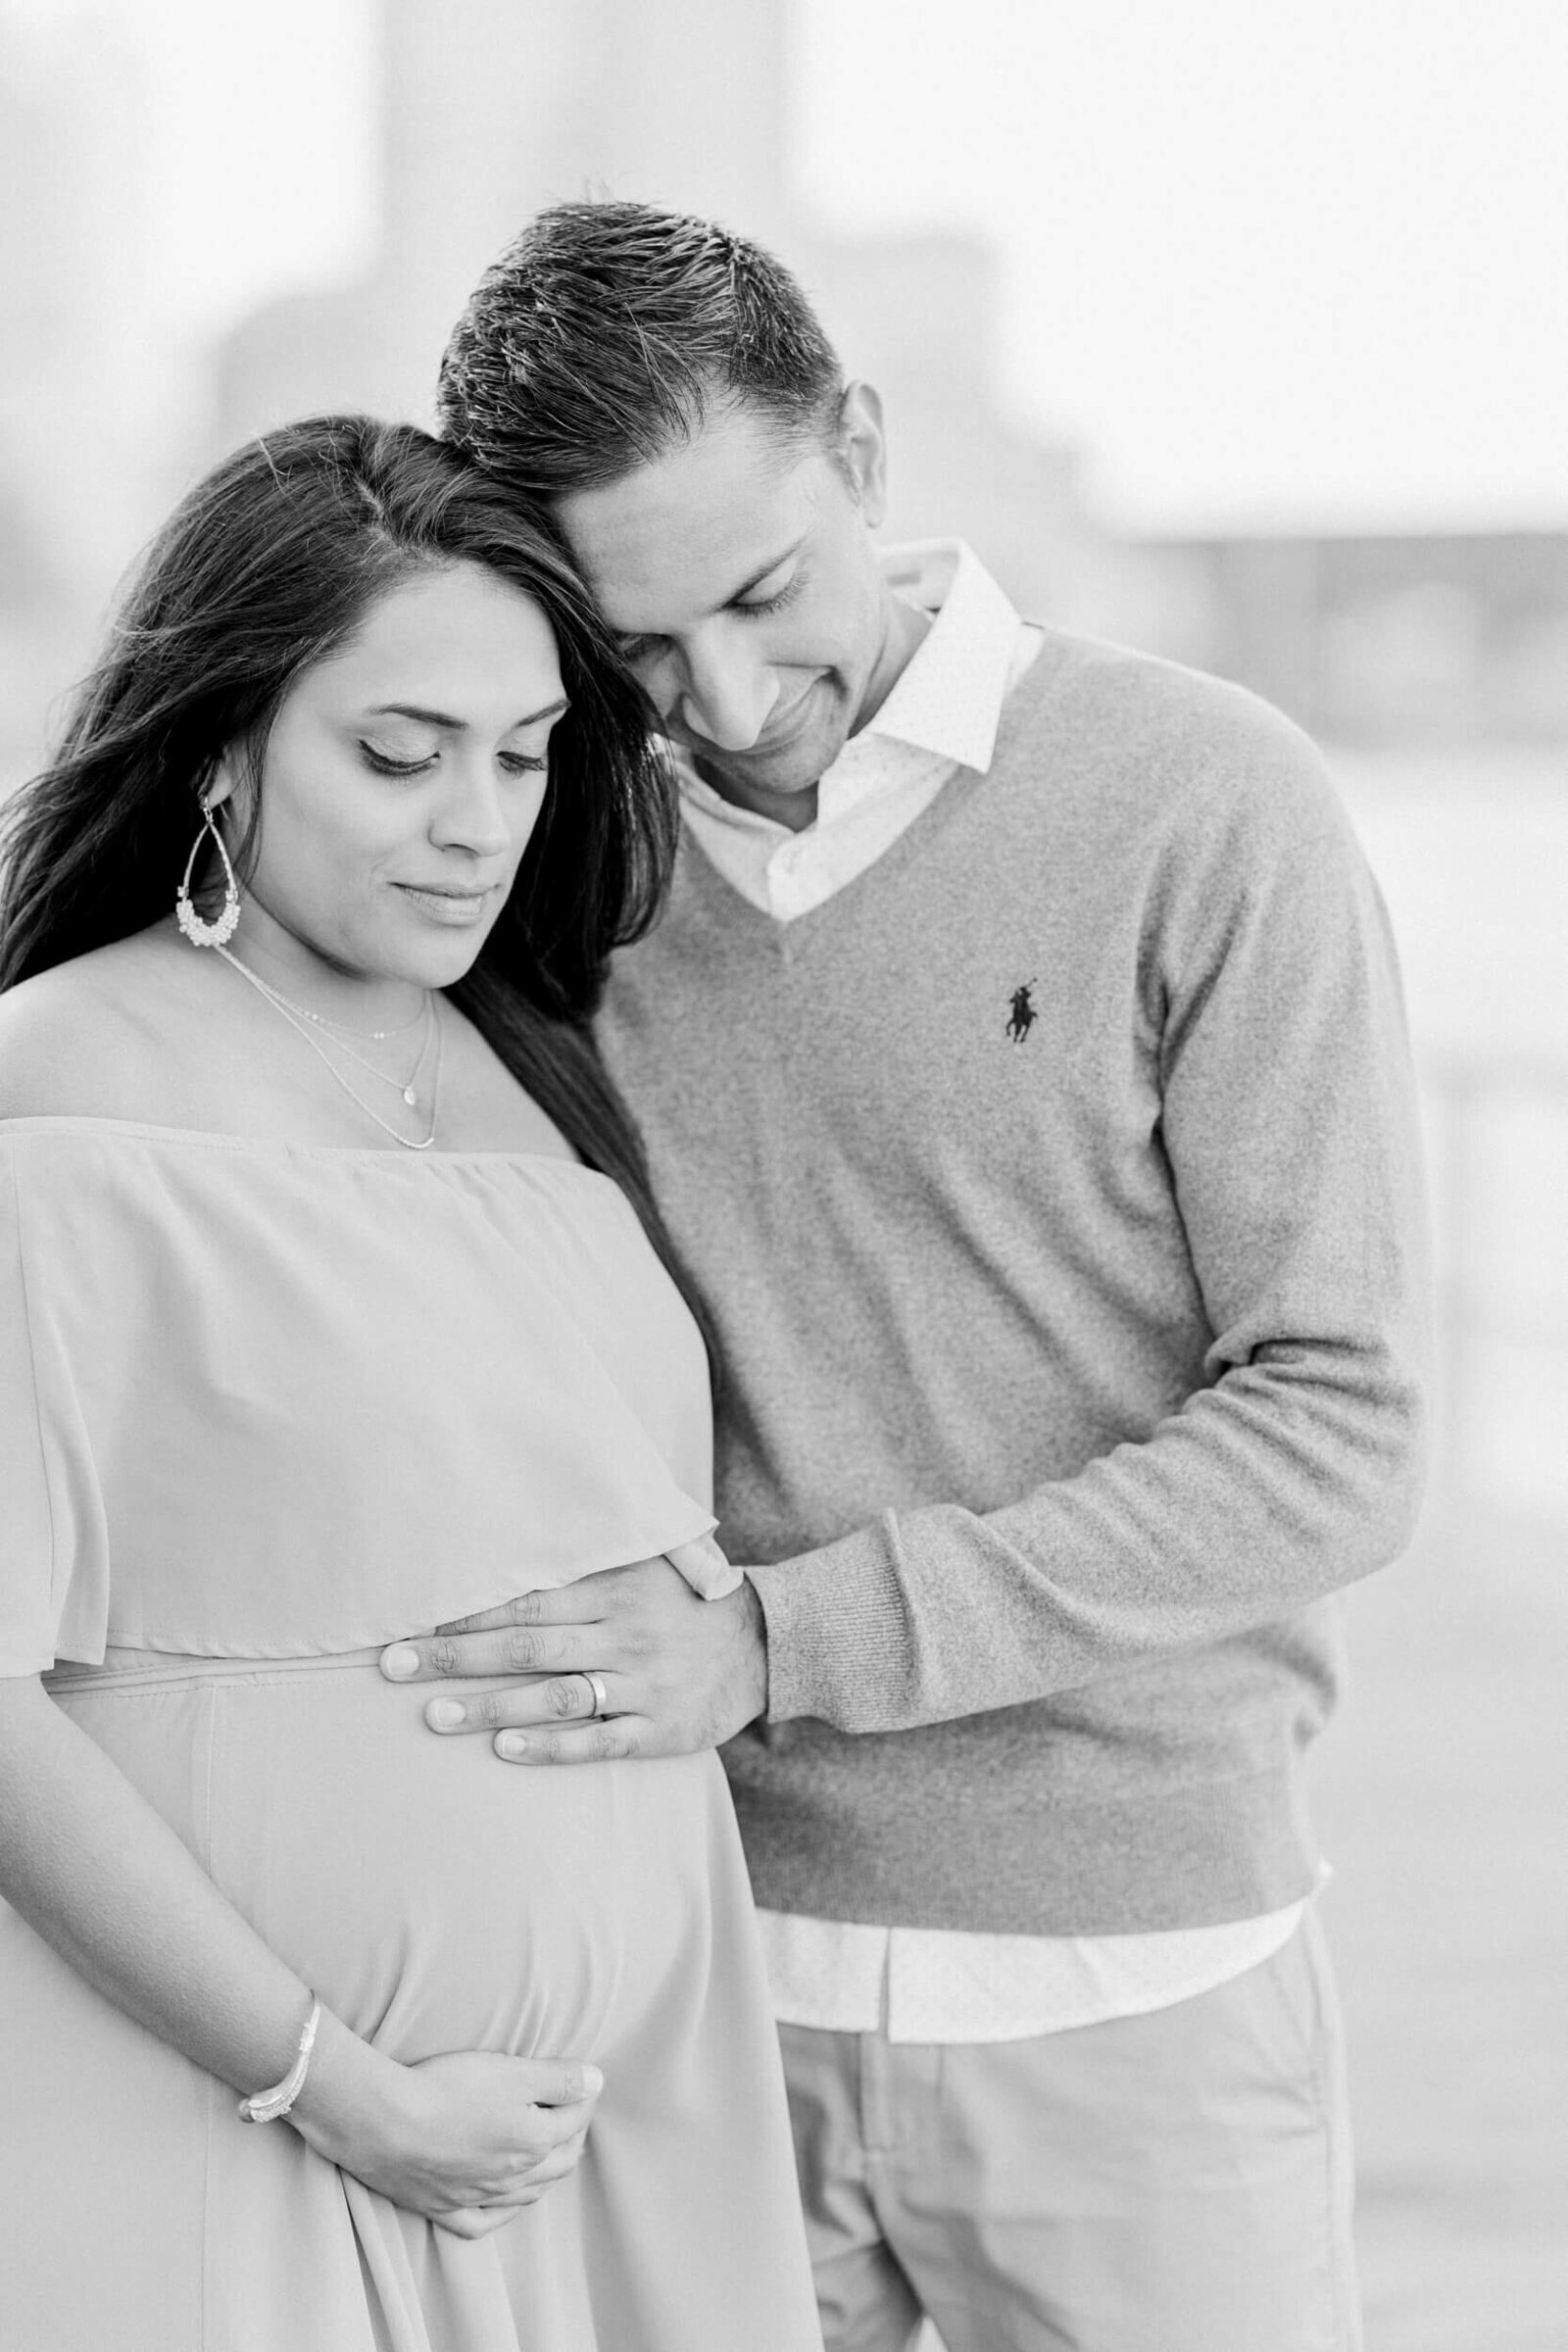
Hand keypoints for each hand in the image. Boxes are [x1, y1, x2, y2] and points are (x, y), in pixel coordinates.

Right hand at [292, 2018, 602, 2237]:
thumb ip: (560, 2079)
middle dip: (572, 2134)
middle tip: (573, 2112)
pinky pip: (481, 2222)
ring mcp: (477, 2197)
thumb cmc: (449, 2089)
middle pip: (558, 2161)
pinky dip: (499, 2213)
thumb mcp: (512, 2071)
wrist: (384, 2124)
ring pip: (526, 2194)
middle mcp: (513, 2179)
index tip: (584, 2079)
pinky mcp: (443, 2208)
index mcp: (535, 2143)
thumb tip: (598, 2081)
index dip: (584, 2095)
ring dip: (545, 2172)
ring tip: (549, 2152)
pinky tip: (502, 2205)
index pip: (575, 2119)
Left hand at [379, 1556, 768, 1763]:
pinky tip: (504, 1750)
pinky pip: (598, 1740)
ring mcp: (643, 1683)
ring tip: (434, 1715)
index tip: (411, 1622)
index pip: (527, 1599)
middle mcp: (625, 1633)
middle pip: (527, 1645)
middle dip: (455, 1657)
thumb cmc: (685, 1600)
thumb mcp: (646, 1564)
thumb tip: (502, 1556)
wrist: (767, 1643)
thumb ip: (584, 1564)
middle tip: (392, 1667)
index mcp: (616, 1588)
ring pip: (555, 1696)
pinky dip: (549, 1747)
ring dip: (490, 1706)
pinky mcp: (661, 1730)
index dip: (466, 1613)